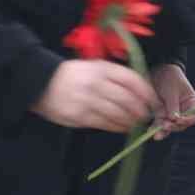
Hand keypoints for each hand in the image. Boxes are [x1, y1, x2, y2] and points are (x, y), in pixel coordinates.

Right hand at [29, 59, 157, 131]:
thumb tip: (140, 91)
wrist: (41, 82)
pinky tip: (123, 128)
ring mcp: (88, 100)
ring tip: (136, 123)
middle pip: (128, 100)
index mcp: (102, 68)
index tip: (153, 101)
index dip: (146, 92)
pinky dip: (117, 127)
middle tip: (146, 116)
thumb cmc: (73, 75)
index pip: (132, 80)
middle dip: (141, 110)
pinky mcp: (79, 116)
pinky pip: (105, 124)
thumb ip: (115, 76)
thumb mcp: (94, 67)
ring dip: (131, 121)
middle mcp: (97, 83)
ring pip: (118, 114)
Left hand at [149, 62, 194, 138]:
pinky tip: (152, 131)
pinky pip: (160, 123)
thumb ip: (173, 105)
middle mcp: (184, 110)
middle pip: (181, 124)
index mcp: (192, 103)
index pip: (194, 116)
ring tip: (156, 134)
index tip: (178, 120)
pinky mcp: (162, 114)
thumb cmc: (169, 77)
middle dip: (173, 126)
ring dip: (163, 130)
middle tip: (165, 126)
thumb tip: (174, 119)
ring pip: (170, 126)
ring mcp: (172, 113)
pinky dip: (156, 127)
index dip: (187, 120)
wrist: (158, 71)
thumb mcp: (172, 90)